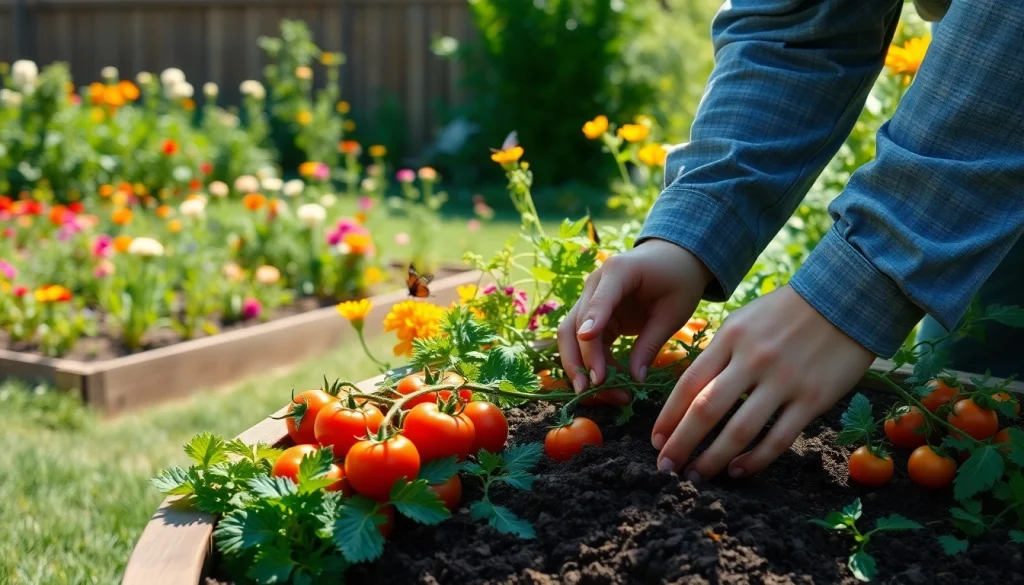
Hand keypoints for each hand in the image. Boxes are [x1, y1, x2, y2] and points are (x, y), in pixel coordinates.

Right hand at [557, 239, 712, 400]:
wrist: (673, 260)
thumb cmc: (677, 281)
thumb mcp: (673, 312)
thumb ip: (651, 343)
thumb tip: (635, 380)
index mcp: (618, 272)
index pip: (599, 301)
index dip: (593, 322)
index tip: (587, 341)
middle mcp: (594, 284)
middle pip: (574, 325)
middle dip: (582, 360)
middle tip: (595, 388)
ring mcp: (590, 299)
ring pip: (571, 337)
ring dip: (581, 366)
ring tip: (602, 394)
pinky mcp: (593, 315)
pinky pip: (585, 342)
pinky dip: (593, 363)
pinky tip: (609, 383)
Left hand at [651, 285, 874, 482]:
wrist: (847, 297)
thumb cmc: (788, 312)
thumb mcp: (745, 319)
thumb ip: (719, 352)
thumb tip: (690, 391)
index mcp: (731, 337)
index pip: (689, 383)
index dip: (668, 416)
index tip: (656, 441)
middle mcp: (753, 359)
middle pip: (706, 410)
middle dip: (681, 444)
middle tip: (666, 468)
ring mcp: (784, 380)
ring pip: (739, 430)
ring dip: (713, 459)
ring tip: (696, 476)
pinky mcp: (813, 398)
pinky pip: (778, 438)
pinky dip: (754, 459)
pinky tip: (737, 471)